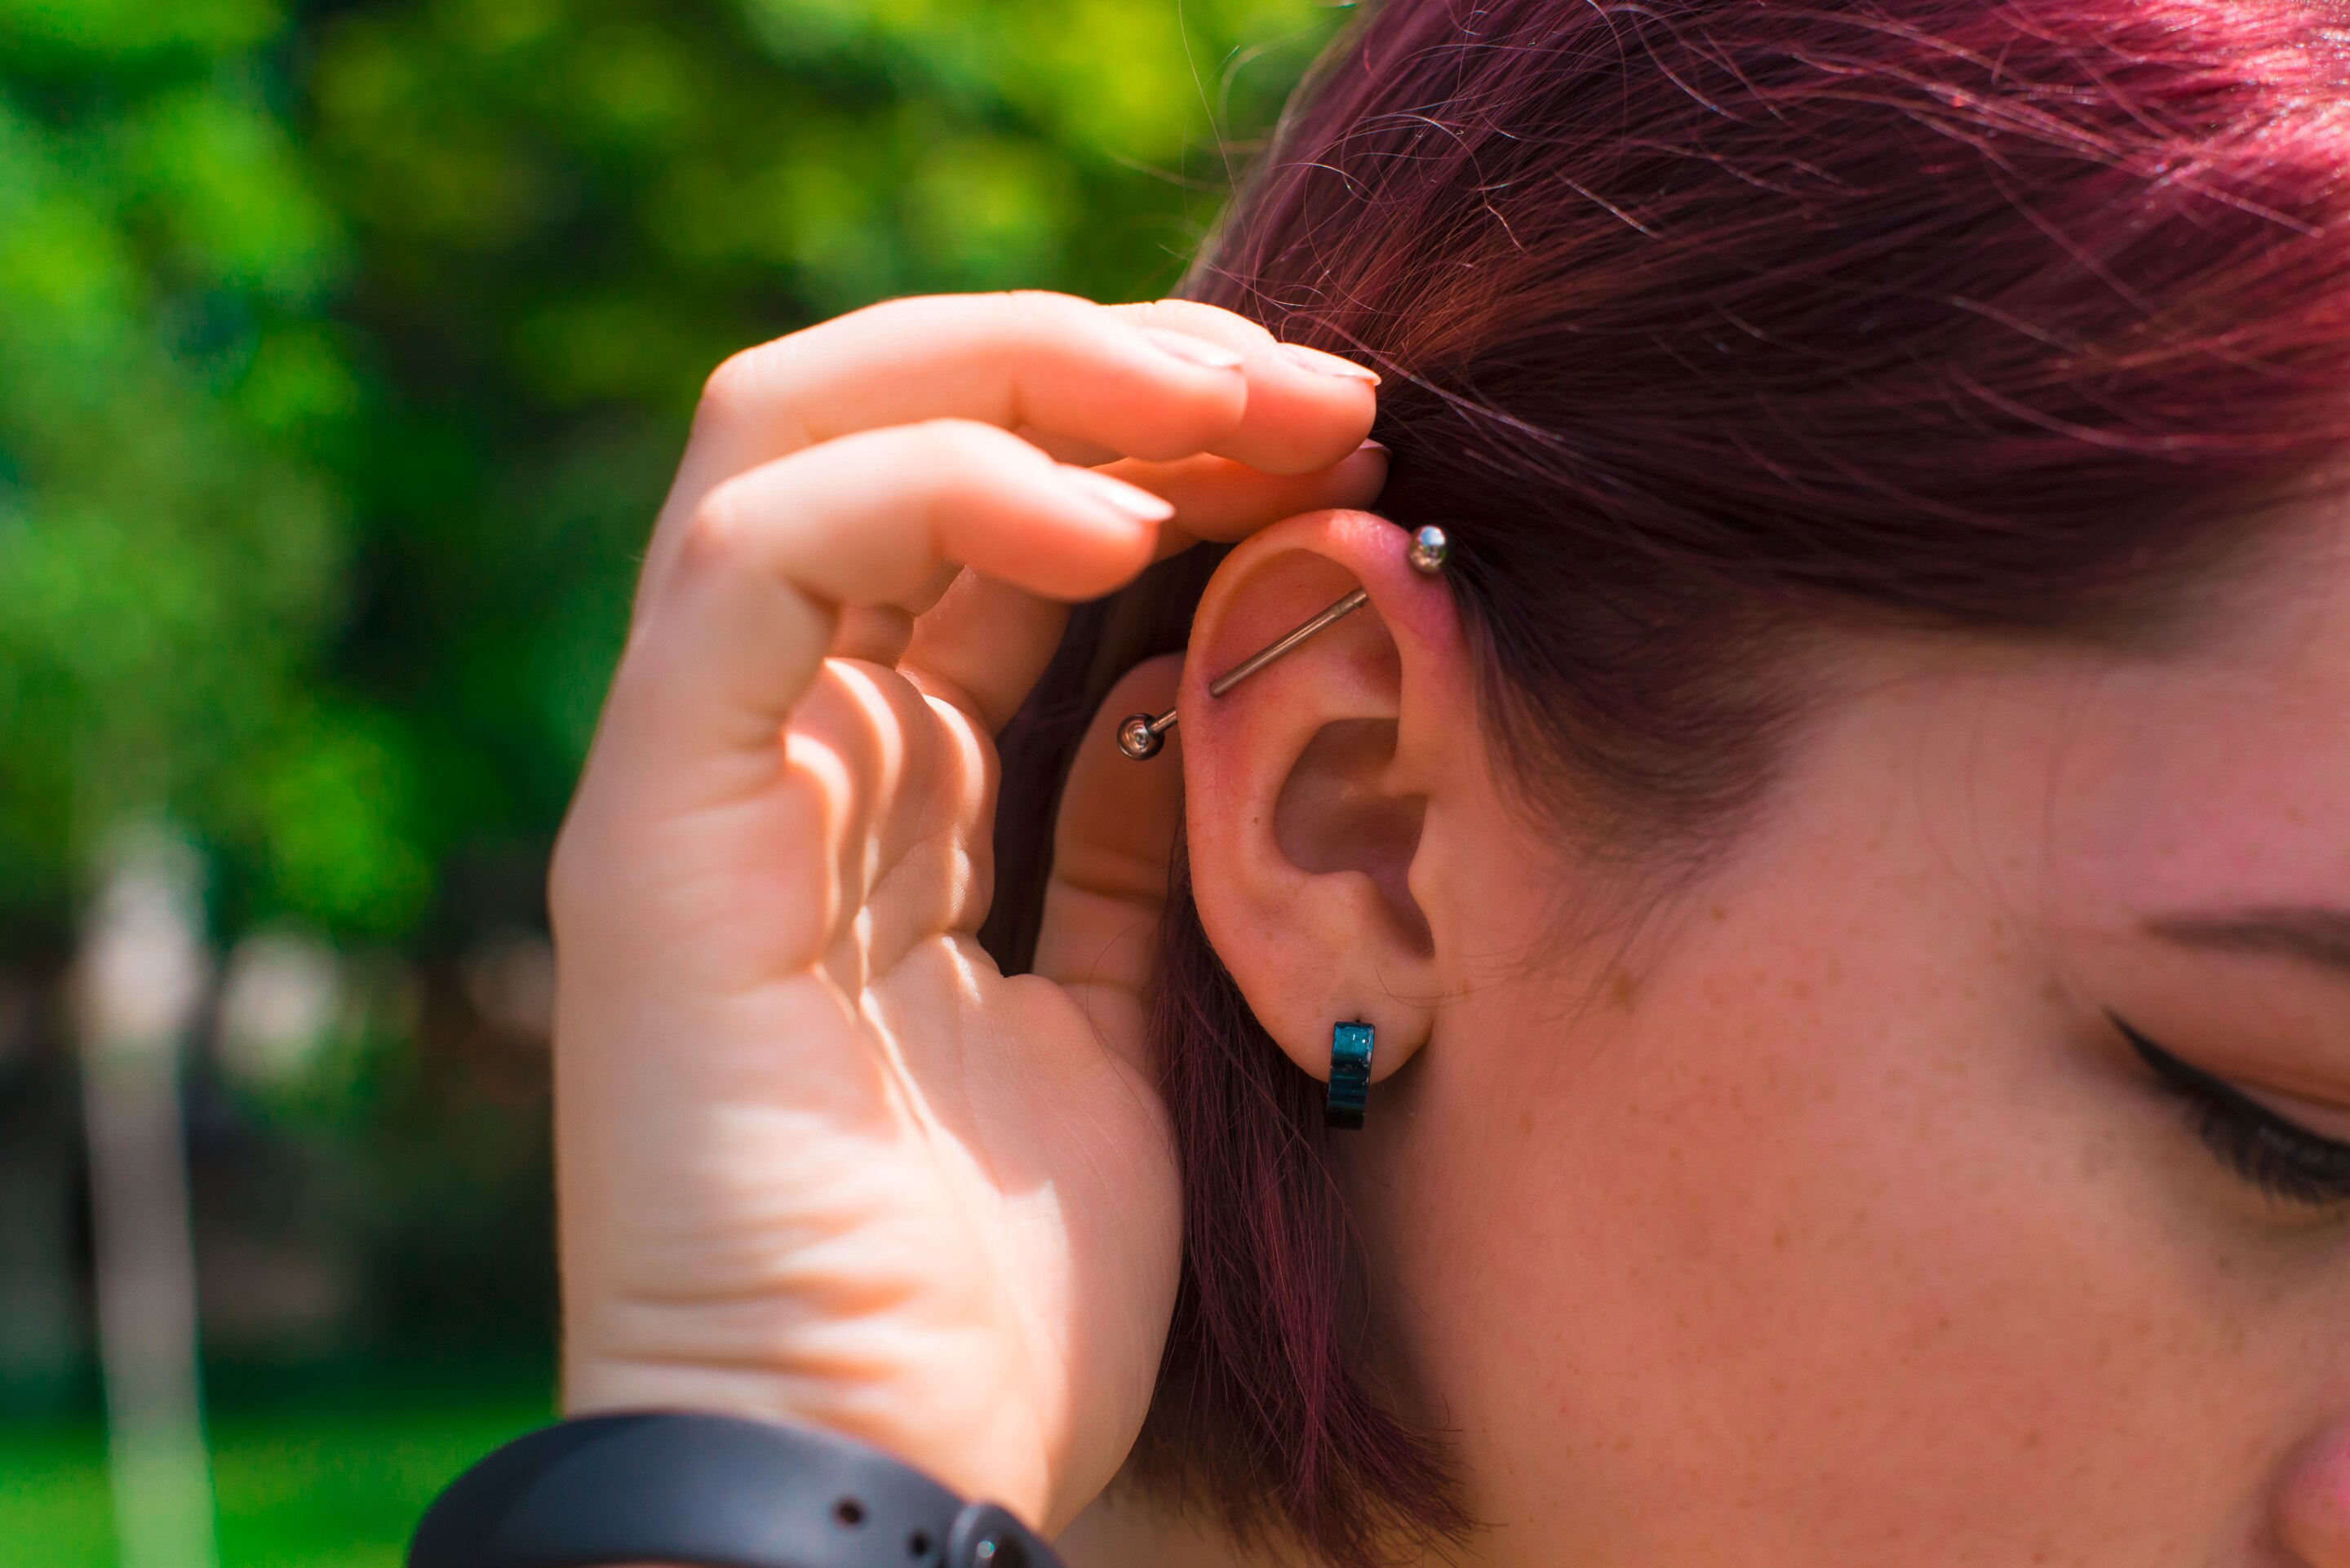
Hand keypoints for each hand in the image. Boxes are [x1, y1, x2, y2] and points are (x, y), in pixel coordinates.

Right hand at [548, 291, 1381, 1530]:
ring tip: (1237, 403)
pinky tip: (1113, 529)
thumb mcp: (1125, 1014)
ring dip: (1036, 379)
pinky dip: (931, 496)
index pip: (991, 523)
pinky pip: (755, 570)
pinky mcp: (650, 826)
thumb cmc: (1002, 1296)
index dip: (1159, 445)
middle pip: (895, 432)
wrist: (879, 1483)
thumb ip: (1138, 834)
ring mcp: (699, 772)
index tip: (1343, 440)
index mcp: (883, 791)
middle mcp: (779, 748)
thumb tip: (1216, 659)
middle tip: (1317, 382)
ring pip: (802, 437)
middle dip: (1113, 373)